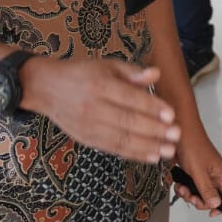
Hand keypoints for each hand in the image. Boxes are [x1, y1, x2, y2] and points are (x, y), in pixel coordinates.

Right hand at [22, 58, 179, 163]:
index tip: (172, 115)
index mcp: (99, 85)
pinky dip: (133, 154)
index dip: (152, 108)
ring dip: (148, 147)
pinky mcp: (86, 139)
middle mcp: (93, 108)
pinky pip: (113, 148)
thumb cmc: (81, 73)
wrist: (45, 88)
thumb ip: (132, 72)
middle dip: (154, 130)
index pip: (130, 99)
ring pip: (121, 139)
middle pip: (127, 122)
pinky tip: (151, 156)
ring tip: (169, 151)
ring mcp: (88, 127)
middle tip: (176, 135)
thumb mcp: (106, 65)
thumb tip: (157, 74)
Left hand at [172, 127, 221, 217]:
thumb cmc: (192, 145)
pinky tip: (178, 181)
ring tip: (181, 187)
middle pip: (211, 196)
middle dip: (199, 200)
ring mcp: (202, 173)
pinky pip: (189, 185)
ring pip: (198, 192)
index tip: (211, 212)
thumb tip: (216, 204)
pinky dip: (183, 187)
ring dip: (188, 193)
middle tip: (190, 196)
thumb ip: (207, 189)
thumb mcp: (199, 171)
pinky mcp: (192, 171)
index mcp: (221, 173)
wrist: (178, 132)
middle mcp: (214, 174)